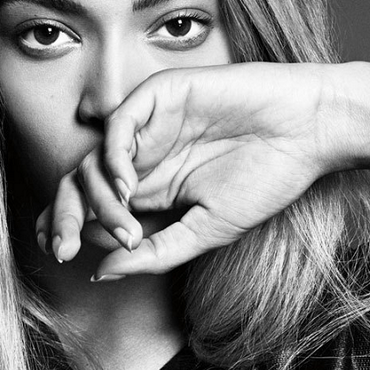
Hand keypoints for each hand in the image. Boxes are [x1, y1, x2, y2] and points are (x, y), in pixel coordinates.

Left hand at [36, 62, 339, 276]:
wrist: (307, 131)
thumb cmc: (265, 180)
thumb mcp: (205, 230)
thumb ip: (154, 251)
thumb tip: (100, 273)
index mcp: (152, 188)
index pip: (96, 209)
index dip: (72, 230)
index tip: (63, 256)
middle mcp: (143, 158)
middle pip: (82, 185)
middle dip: (65, 217)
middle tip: (62, 248)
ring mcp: (149, 127)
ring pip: (93, 159)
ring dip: (95, 197)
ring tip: (120, 224)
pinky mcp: (161, 97)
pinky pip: (118, 125)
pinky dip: (113, 158)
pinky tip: (127, 187)